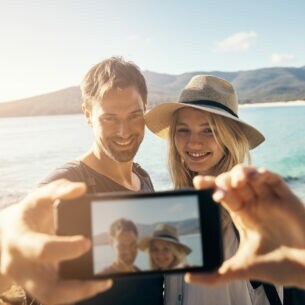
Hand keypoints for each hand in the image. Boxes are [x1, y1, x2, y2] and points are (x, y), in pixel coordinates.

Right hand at [0, 180, 111, 304]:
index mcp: (19, 241)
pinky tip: (95, 282)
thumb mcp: (37, 197)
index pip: (42, 250)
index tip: (87, 242)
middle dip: (76, 289)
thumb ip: (58, 189)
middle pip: (46, 290)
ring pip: (52, 299)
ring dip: (80, 295)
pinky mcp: (38, 284)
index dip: (65, 249)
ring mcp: (29, 280)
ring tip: (104, 282)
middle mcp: (21, 267)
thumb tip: (81, 188)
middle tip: (102, 279)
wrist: (7, 233)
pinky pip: (57, 295)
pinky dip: (76, 292)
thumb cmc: (27, 214)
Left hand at [186, 164, 304, 287]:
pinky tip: (256, 177)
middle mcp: (254, 203)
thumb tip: (190, 278)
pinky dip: (264, 174)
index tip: (197, 182)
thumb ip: (217, 274)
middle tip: (219, 190)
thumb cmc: (278, 267)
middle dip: (223, 180)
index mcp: (242, 214)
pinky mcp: (286, 197)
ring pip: (251, 175)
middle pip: (233, 181)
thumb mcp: (242, 268)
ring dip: (241, 173)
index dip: (209, 185)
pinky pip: (274, 179)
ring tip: (236, 182)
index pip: (222, 193)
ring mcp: (269, 199)